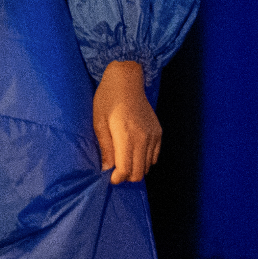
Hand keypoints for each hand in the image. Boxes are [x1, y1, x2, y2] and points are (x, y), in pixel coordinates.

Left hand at [92, 61, 160, 183]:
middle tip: (115, 171)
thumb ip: (105, 148)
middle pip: (139, 172)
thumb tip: (106, 169)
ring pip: (147, 166)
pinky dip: (145, 160)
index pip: (126, 169)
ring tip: (124, 160)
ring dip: (136, 168)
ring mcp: (153, 135)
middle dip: (126, 176)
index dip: (117, 178)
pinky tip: (134, 152)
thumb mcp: (99, 123)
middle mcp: (143, 138)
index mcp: (126, 136)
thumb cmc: (107, 99)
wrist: (126, 80)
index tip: (109, 177)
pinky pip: (154, 156)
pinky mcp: (158, 132)